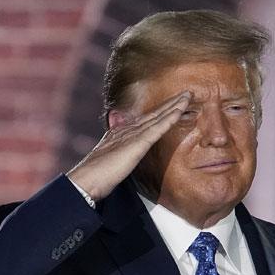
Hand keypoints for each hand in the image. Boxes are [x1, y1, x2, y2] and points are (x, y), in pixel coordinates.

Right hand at [66, 91, 190, 199]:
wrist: (87, 180)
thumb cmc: (96, 177)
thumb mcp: (110, 163)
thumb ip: (118, 157)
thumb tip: (122, 158)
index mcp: (120, 135)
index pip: (145, 121)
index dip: (160, 112)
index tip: (173, 105)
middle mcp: (127, 130)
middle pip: (153, 114)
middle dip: (170, 104)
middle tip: (185, 94)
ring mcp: (132, 135)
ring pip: (158, 117)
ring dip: (174, 105)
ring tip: (188, 95)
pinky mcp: (138, 143)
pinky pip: (158, 127)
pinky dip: (170, 118)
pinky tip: (180, 110)